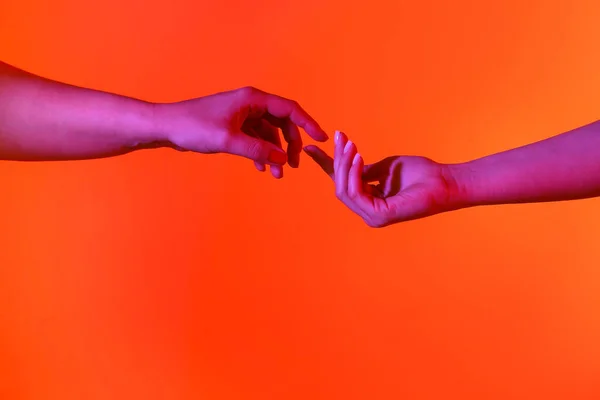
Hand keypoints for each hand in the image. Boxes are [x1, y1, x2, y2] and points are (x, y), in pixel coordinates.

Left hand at [154, 86, 327, 177]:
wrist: (167, 127)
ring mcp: (242, 115)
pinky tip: (261, 168)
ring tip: (277, 174)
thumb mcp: (229, 140)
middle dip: (289, 145)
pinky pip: (256, 139)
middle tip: (292, 166)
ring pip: (269, 134)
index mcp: (252, 99)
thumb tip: (282, 159)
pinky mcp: (234, 126)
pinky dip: (261, 153)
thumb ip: (258, 150)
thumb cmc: (193, 127)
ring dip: (274, 154)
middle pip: (282, 123)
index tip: (321, 139)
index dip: (308, 124)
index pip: (289, 109)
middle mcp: (250, 104)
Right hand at [304, 131, 455, 226]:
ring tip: (351, 146)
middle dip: (337, 160)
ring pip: (344, 190)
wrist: (444, 181)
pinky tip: (357, 157)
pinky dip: (354, 174)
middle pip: (340, 185)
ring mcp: (373, 216)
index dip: (325, 165)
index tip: (309, 148)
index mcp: (369, 201)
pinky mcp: (379, 216)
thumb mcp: (386, 167)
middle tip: (341, 137)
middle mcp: (368, 211)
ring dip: (344, 165)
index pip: (342, 183)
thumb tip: (346, 162)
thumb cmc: (421, 174)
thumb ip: (365, 169)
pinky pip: (356, 193)